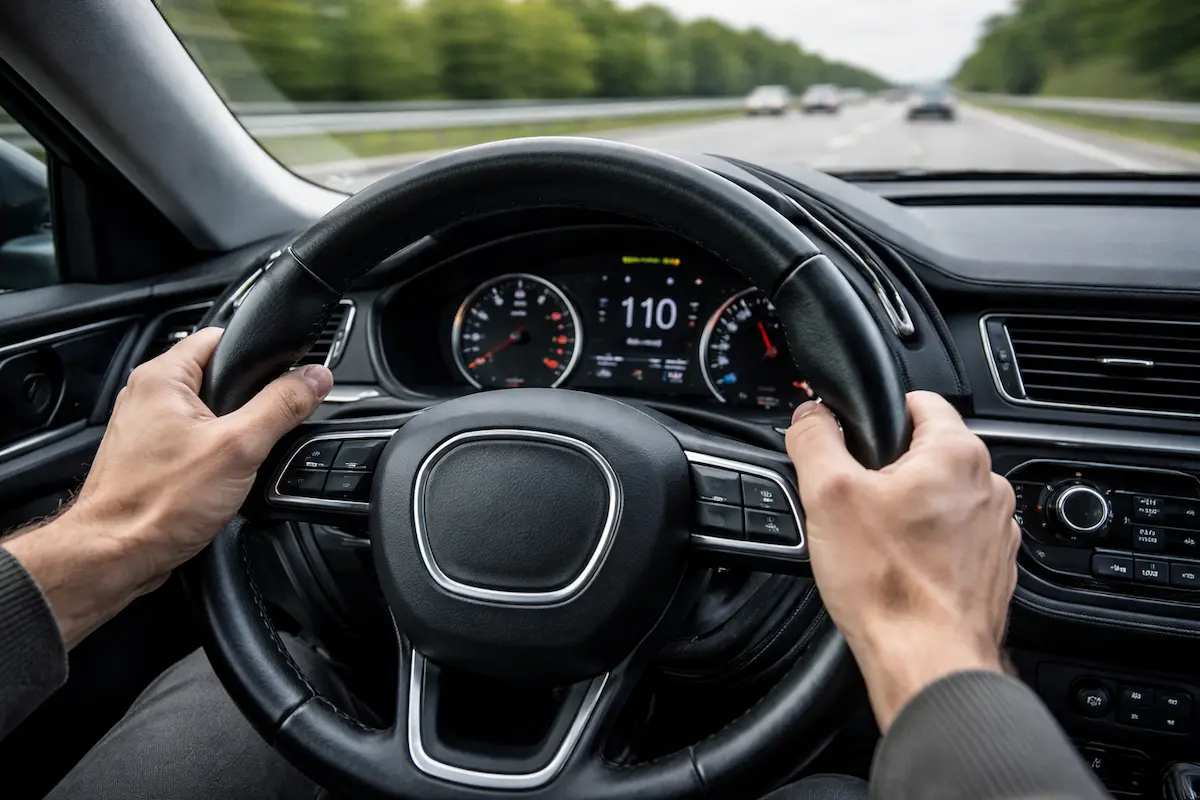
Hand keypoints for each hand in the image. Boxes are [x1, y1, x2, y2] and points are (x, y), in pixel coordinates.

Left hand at [3, 328, 331, 645]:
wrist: (115, 556)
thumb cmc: (156, 504)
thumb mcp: (239, 447)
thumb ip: (282, 406)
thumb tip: (315, 378)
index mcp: (162, 377)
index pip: (221, 337)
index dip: (259, 352)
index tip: (287, 370)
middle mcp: (147, 396)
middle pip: (218, 377)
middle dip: (249, 399)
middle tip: (266, 425)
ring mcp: (146, 428)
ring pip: (208, 413)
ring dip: (233, 431)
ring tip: (243, 456)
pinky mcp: (150, 458)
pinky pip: (195, 441)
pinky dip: (214, 453)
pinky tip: (224, 477)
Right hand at [786, 391, 1018, 730]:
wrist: (926, 660)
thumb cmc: (889, 585)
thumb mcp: (827, 494)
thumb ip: (814, 439)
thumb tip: (811, 415)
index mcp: (957, 454)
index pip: (919, 401)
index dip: (877, 414)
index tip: (853, 439)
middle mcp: (988, 487)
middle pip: (925, 454)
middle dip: (887, 471)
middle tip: (852, 503)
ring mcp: (996, 531)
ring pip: (939, 499)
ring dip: (908, 510)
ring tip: (874, 542)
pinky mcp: (992, 569)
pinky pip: (953, 539)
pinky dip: (926, 546)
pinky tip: (897, 568)